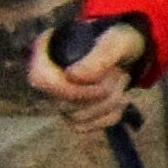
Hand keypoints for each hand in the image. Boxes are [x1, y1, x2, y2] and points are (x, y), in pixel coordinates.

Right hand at [29, 17, 148, 129]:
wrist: (127, 52)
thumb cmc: (119, 41)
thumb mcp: (117, 42)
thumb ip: (99, 57)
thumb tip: (72, 77)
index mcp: (47, 50)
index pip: (40, 79)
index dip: (70, 86)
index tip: (102, 77)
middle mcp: (46, 76)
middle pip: (63, 103)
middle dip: (101, 91)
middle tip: (120, 73)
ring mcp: (56, 98)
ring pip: (76, 117)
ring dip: (109, 102)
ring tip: (121, 80)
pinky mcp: (71, 114)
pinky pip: (86, 126)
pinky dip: (109, 115)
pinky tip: (119, 98)